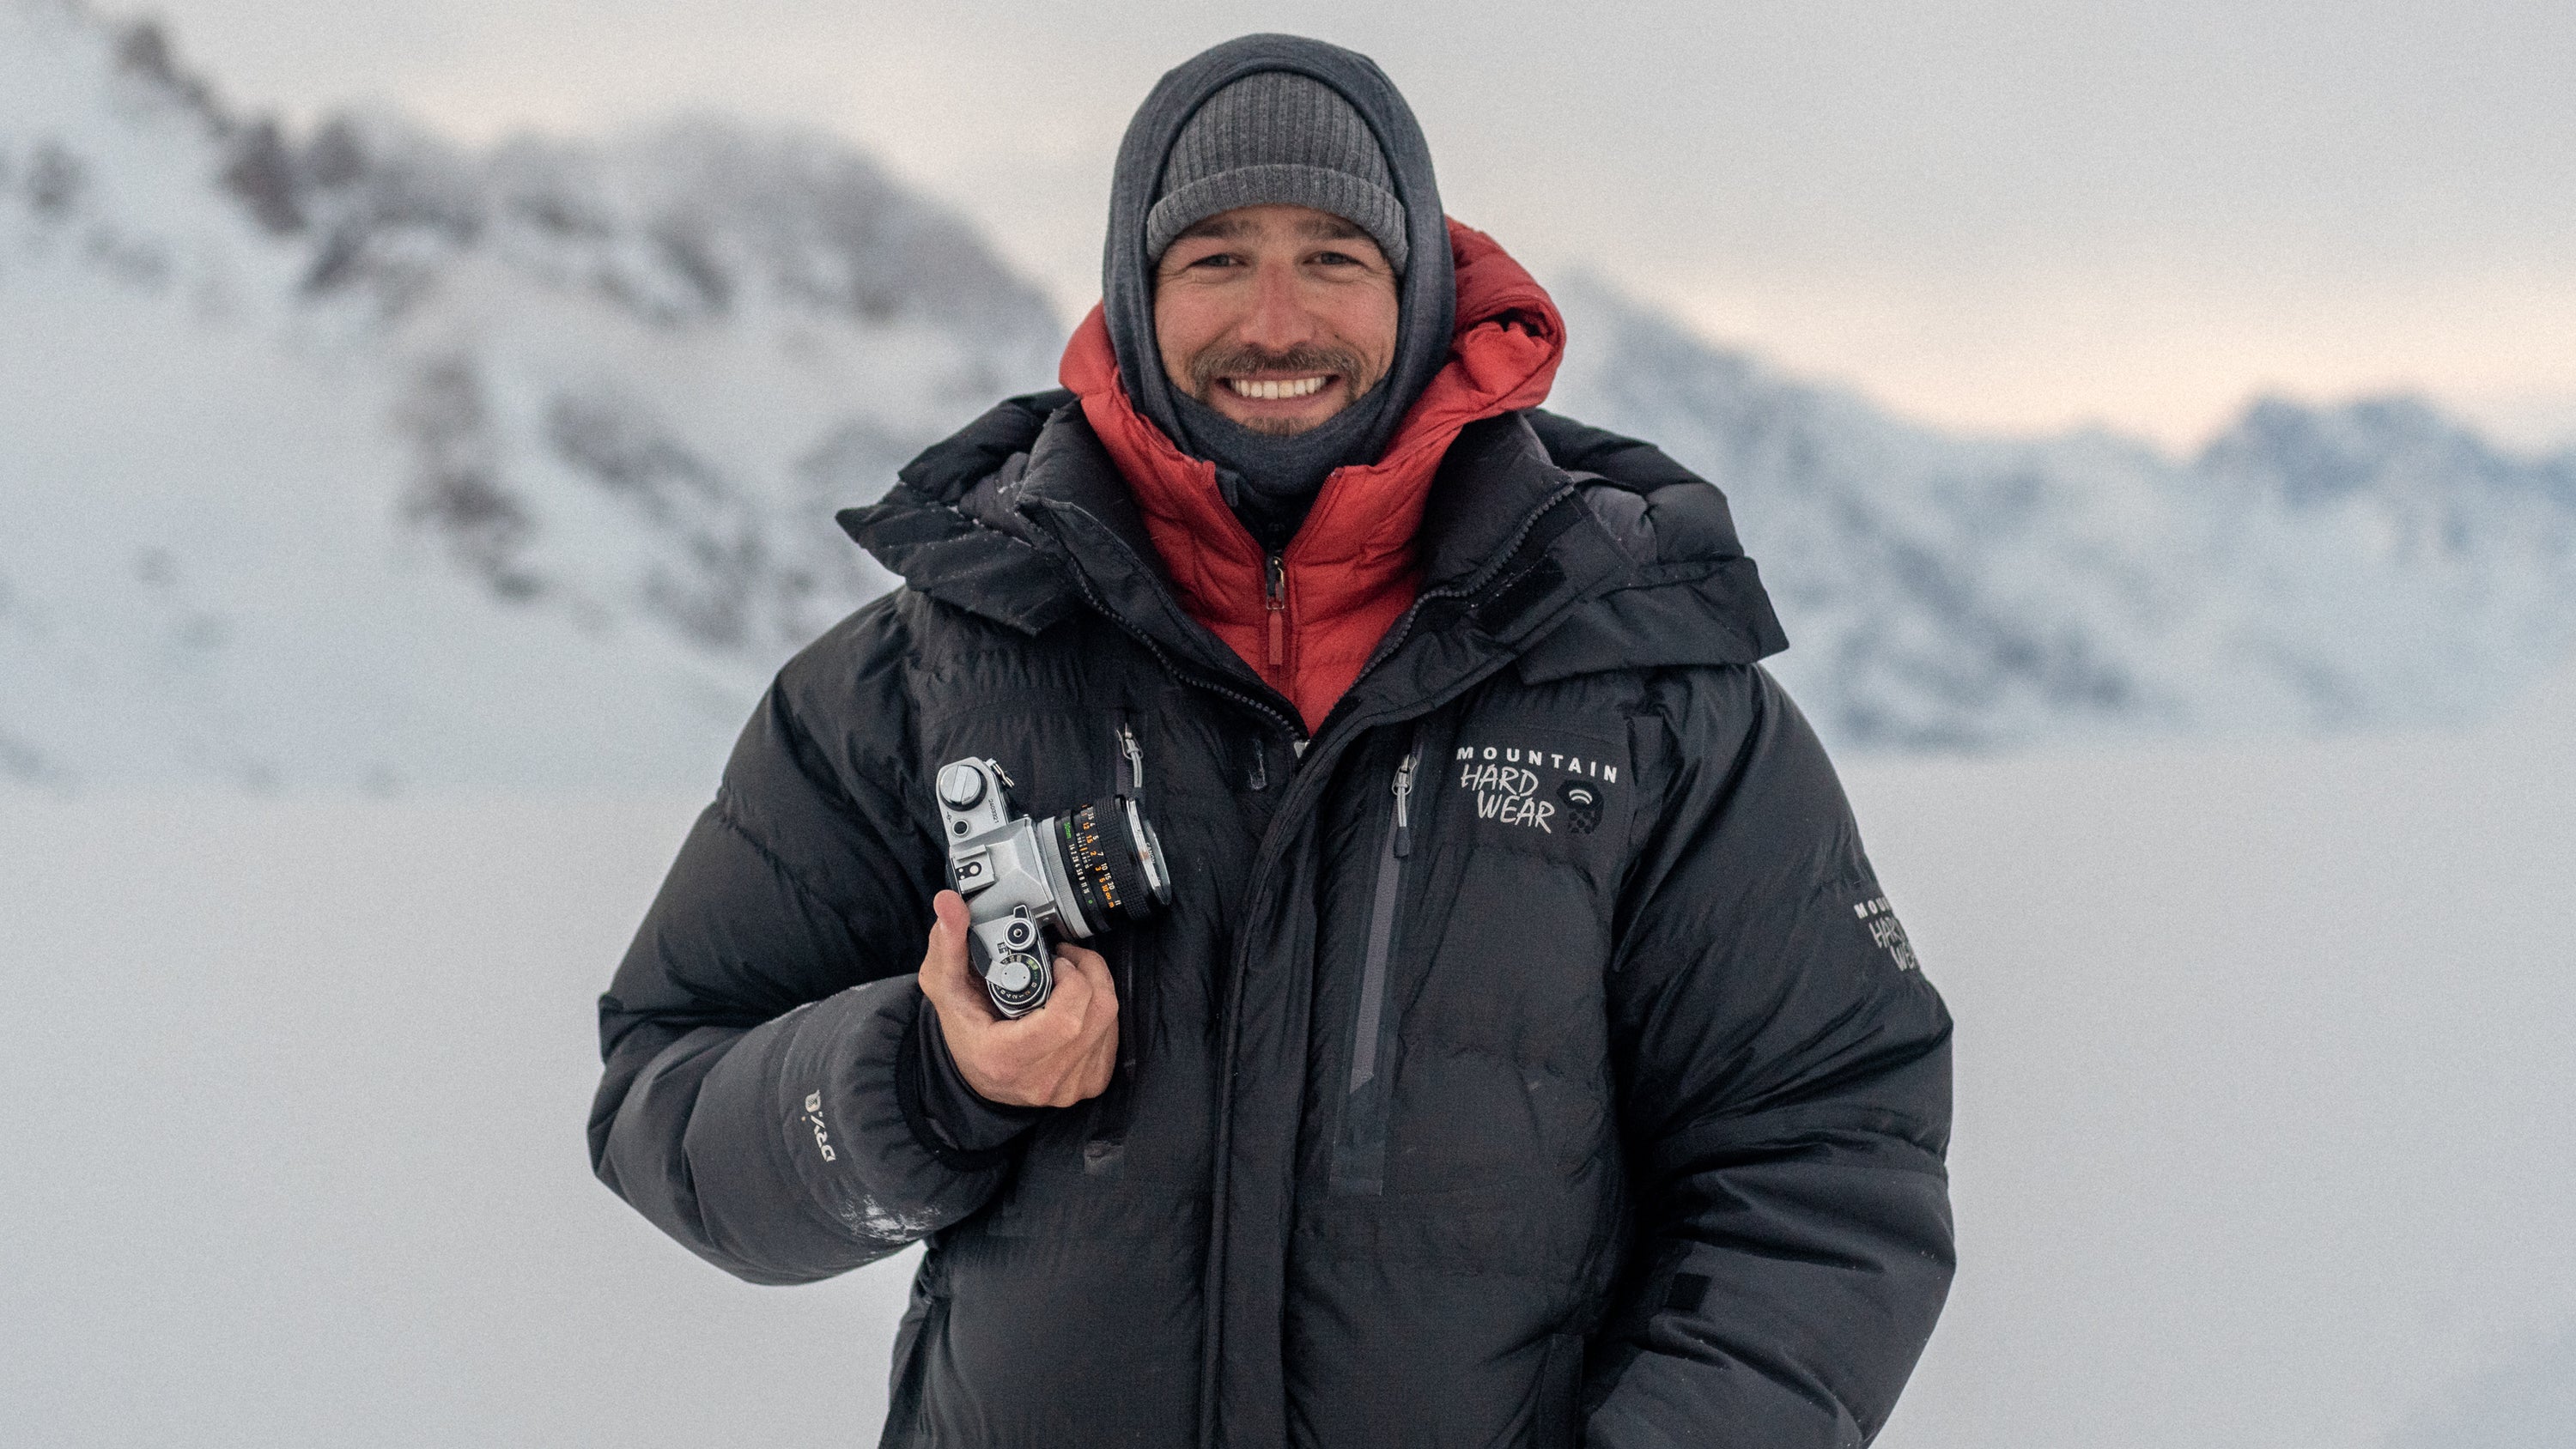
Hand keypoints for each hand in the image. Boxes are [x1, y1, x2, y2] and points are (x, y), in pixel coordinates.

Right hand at [916, 890, 1118, 1107]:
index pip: (1065, 1021)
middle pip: (1096, 1014)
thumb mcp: (946, 986)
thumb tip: (949, 903)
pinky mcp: (1089, 1085)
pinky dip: (1101, 1012)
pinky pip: (1113, 1037)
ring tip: (1072, 974)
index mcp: (1006, 1058)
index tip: (1056, 960)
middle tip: (1066, 958)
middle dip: (1089, 973)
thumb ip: (948, 944)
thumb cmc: (965, 1028)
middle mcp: (1042, 1080)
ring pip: (1110, 1021)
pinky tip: (1078, 1004)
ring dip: (1098, 987)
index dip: (1072, 981)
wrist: (980, 1075)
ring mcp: (1069, 1087)